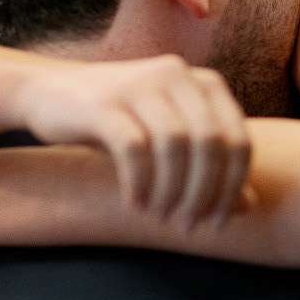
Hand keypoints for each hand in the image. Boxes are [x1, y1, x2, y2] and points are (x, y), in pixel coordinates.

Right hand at [13, 54, 250, 224]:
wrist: (50, 94)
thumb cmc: (121, 122)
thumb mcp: (169, 143)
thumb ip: (210, 169)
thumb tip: (249, 206)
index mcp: (204, 83)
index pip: (238, 140)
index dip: (232, 188)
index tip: (217, 223)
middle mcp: (178, 75)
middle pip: (211, 144)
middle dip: (203, 194)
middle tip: (186, 225)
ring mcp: (140, 84)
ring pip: (175, 146)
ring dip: (171, 191)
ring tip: (161, 216)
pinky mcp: (105, 103)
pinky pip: (134, 149)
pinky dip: (140, 183)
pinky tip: (135, 203)